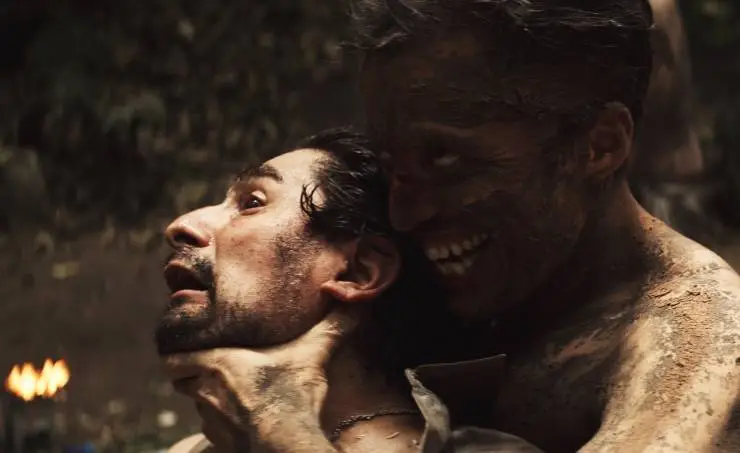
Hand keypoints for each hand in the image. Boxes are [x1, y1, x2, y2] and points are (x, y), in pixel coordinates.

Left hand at [162, 305, 359, 450]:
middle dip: (195, 378)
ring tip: (233, 396)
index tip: (187, 351)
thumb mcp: (312, 354)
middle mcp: (206, 392)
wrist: (286, 443)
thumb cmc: (291, 396)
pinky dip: (225, 425)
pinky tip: (246, 421)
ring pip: (199, 408)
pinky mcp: (221, 444)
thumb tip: (356, 304)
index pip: (172, 359)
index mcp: (217, 363)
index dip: (177, 356)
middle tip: (215, 372)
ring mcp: (211, 422)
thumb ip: (331, 327)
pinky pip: (214, 431)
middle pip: (183, 383)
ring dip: (211, 402)